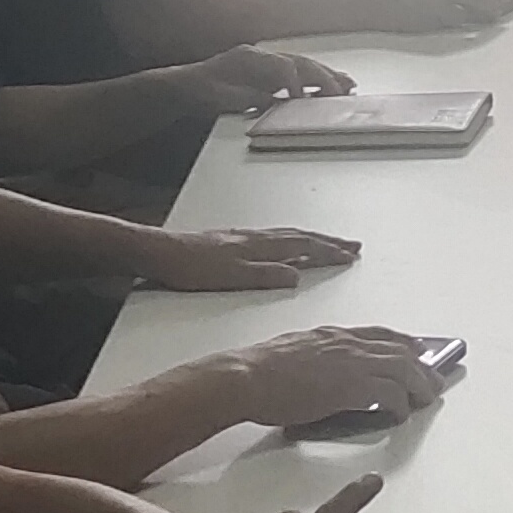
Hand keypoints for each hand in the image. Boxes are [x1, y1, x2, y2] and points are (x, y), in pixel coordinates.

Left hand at [131, 221, 362, 292]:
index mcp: (260, 247)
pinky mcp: (233, 240)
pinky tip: (286, 242)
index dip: (328, 251)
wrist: (161, 253)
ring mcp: (245, 237)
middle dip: (328, 241)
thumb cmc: (193, 269)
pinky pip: (273, 236)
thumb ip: (266, 276)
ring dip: (311, 237)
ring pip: (287, 234)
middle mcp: (256, 238)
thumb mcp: (232, 278)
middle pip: (300, 237)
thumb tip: (296, 276)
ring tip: (327, 240)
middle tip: (351, 244)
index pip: (302, 247)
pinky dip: (290, 238)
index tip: (350, 254)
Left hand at [188, 44, 353, 114]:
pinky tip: (330, 86)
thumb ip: (249, 98)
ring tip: (347, 85)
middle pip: (299, 62)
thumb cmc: (199, 91)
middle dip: (323, 76)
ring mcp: (266, 62)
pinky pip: (298, 73)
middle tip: (343, 91)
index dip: (294, 81)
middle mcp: (260, 56)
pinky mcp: (269, 73)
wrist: (184, 86)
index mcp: (248, 57)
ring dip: (325, 76)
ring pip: (303, 66)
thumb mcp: (220, 98)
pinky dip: (316, 80)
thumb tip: (275, 101)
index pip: (281, 65)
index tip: (302, 97)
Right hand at [208, 325, 456, 432]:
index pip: (379, 334)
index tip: (416, 348)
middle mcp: (347, 343)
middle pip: (399, 350)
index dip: (402, 341)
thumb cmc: (258, 370)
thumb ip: (315, 356)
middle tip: (433, 380)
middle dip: (421, 366)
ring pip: (403, 369)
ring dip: (419, 385)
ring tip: (426, 398)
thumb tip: (323, 371)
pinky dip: (400, 404)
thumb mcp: (293, 351)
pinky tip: (400, 414)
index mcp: (332, 334)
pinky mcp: (351, 387)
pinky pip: (390, 394)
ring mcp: (351, 363)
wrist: (245, 377)